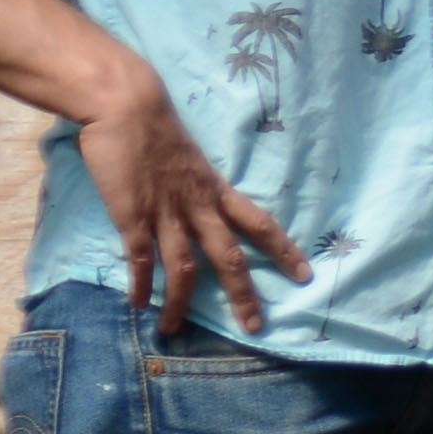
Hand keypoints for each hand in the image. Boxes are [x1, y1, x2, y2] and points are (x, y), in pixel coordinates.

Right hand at [73, 61, 304, 337]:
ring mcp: (166, 213)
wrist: (127, 104)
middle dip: (244, 294)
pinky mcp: (133, 216)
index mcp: (215, 189)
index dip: (284, 250)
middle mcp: (198, 206)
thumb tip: (189, 196)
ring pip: (184, 268)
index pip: (260, 223)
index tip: (305, 275)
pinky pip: (140, 259)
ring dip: (181, 302)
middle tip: (256, 326)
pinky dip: (141, 285)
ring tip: (175, 329)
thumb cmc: (154, 124)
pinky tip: (139, 305)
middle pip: (230, 256)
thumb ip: (192, 181)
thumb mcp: (188, 155)